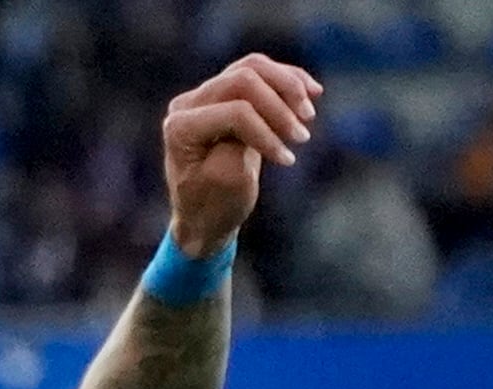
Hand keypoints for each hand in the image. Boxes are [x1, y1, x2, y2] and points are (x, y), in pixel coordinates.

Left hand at [160, 54, 319, 256]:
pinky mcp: (224, 93)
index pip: (235, 112)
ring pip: (252, 68)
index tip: (288, 159)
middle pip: (243, 80)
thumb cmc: (214, 205)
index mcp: (180, 127)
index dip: (267, 132)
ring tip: (308, 113)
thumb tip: (260, 112)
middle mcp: (187, 105)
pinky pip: (258, 72)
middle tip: (302, 136)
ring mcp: (204, 95)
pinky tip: (312, 92)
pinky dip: (286, 79)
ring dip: (288, 85)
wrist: (205, 216)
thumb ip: (239, 143)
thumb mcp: (229, 182)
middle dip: (279, 105)